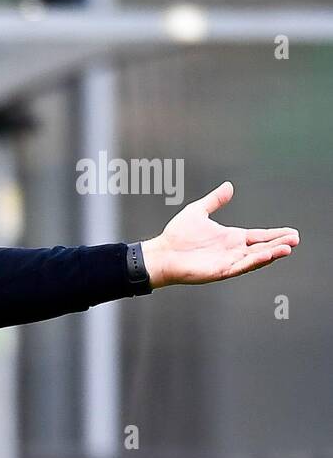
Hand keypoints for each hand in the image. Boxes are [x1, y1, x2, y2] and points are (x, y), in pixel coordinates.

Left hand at [140, 181, 298, 288]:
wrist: (161, 252)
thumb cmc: (177, 235)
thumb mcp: (198, 211)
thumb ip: (215, 200)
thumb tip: (229, 186)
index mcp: (231, 238)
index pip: (259, 236)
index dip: (276, 235)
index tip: (293, 232)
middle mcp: (232, 251)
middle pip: (262, 248)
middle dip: (279, 244)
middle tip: (296, 240)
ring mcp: (227, 262)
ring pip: (254, 258)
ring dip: (271, 254)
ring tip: (287, 248)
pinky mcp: (220, 271)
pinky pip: (240, 267)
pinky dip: (254, 261)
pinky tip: (266, 255)